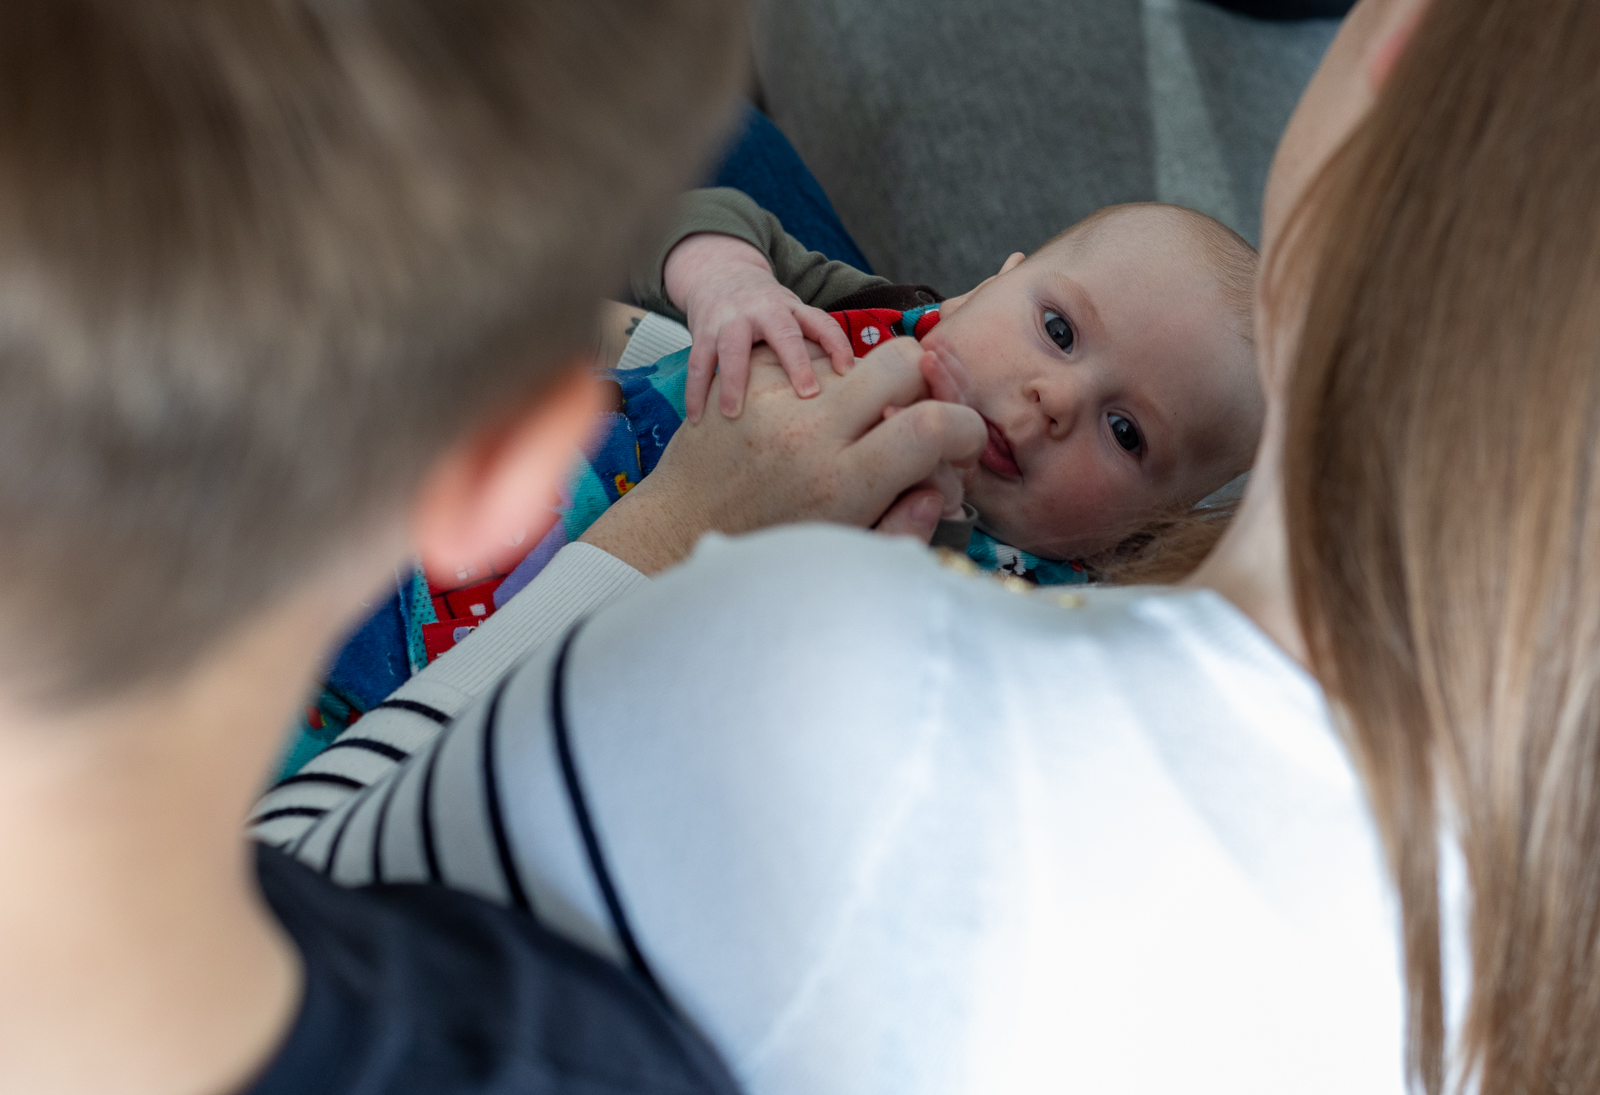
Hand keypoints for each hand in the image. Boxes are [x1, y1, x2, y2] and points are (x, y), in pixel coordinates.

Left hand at [580, 337, 984, 572]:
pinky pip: (812, 359)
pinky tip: (811, 420)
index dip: (966, 428)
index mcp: (841, 483)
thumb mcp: (845, 551)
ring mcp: (775, 396)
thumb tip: (945, 484)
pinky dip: (824, 385)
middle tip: (919, 414)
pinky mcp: (749, 377)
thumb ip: (907, 521)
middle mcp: (809, 431)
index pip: (935, 423)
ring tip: (852, 430)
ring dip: (869, 390)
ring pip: (857, 360)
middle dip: (928, 383)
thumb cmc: (767, 550)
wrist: (681, 529)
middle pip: (904, 360)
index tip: (962, 444)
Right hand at [663, 232, 854, 422]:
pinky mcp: (703, 331)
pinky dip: (695, 391)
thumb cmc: (765, 307)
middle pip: (782, 334)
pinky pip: (699, 363)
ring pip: (732, 349)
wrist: (720, 272)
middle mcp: (764, 311)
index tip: (847, 372)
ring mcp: (731, 319)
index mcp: (792, 309)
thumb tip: (852, 385)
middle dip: (795, 363)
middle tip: (806, 394)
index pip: (822, 323)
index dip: (837, 345)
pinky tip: (695, 418)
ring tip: (732, 414)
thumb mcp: (793, 314)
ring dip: (732, 382)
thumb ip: (814, 343)